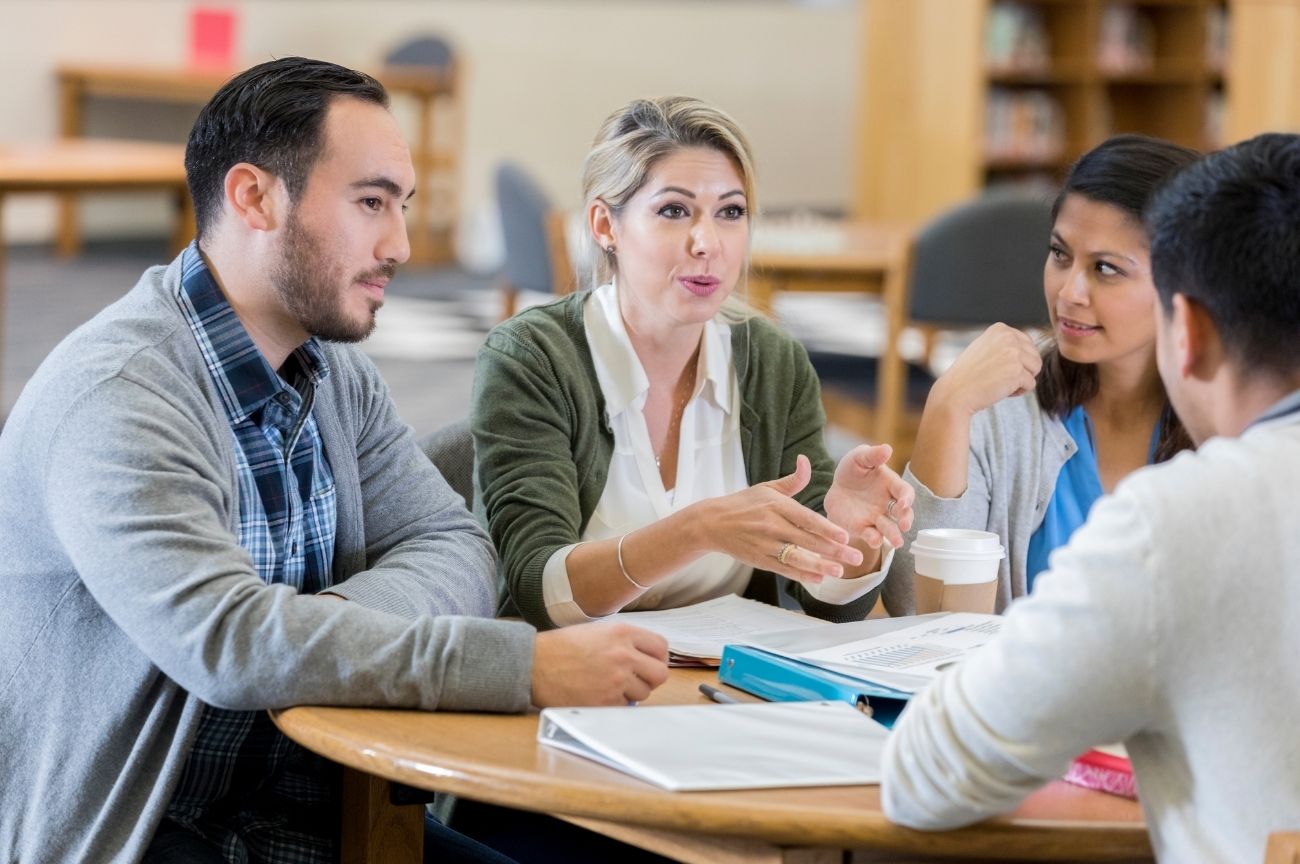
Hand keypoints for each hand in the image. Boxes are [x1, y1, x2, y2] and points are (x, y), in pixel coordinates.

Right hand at [530, 621, 669, 706]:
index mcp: (622, 633)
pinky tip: (598, 693)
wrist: (534, 664)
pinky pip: (624, 707)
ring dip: (631, 692)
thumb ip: (625, 641)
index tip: (649, 663)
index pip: (661, 647)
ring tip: (609, 685)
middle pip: (660, 674)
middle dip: (650, 678)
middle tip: (637, 679)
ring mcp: (615, 680)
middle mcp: (623, 655)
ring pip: (644, 693)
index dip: (657, 657)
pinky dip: (615, 704)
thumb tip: (647, 657)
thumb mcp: (597, 631)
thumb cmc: (562, 647)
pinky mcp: (605, 702)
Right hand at [693, 454, 863, 585]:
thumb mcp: (766, 487)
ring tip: (840, 571)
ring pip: (796, 557)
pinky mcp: (759, 559)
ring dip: (820, 565)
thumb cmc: (743, 503)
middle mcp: (771, 525)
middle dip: (834, 550)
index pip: (806, 519)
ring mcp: (765, 544)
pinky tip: (819, 578)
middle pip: (807, 540)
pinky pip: (784, 569)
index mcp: (776, 505)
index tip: (845, 536)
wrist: (712, 523)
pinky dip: (801, 574)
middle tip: (856, 557)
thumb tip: (806, 461)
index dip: (826, 528)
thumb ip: (792, 480)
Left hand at [823, 443, 914, 550]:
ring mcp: (877, 518)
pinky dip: (875, 540)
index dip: (907, 498)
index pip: (905, 492)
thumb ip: (872, 455)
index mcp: (891, 485)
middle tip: (905, 525)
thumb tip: (887, 448)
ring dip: (894, 535)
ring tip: (897, 542)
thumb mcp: (859, 458)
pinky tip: (875, 541)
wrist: (835, 488)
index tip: (904, 502)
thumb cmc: (853, 470)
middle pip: (902, 514)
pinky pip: (872, 536)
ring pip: (890, 528)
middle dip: (906, 519)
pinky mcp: (863, 528)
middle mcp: (888, 504)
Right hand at [930, 324, 1040, 417]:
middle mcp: (1008, 337)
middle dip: (1022, 370)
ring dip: (1021, 380)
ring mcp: (1013, 353)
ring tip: (1001, 383)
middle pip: (1034, 356)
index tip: (997, 367)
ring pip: (1035, 369)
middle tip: (999, 377)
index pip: (1027, 344)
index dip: (1016, 361)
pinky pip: (1031, 384)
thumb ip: (1005, 343)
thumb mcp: (984, 348)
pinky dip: (1018, 392)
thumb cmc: (968, 375)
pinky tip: (1000, 390)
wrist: (955, 392)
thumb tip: (1029, 347)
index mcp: (1000, 329)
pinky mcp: (1017, 371)